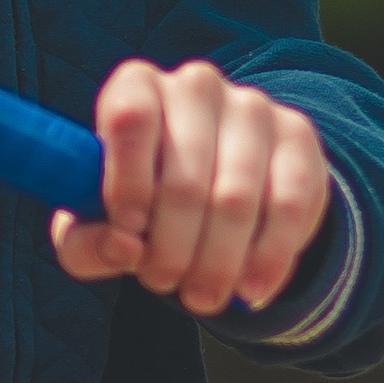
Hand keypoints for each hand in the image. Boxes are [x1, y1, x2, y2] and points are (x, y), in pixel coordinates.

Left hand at [53, 58, 329, 313]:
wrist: (216, 188)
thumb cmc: (141, 204)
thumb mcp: (96, 225)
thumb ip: (86, 242)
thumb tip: (124, 246)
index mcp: (136, 87)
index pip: (131, 118)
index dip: (128, 183)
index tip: (129, 232)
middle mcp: (195, 86)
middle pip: (184, 177)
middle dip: (171, 248)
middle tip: (161, 284)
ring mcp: (252, 107)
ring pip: (236, 198)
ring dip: (217, 262)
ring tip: (201, 296)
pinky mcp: (297, 137)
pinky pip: (288, 205)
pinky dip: (268, 258)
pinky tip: (250, 289)